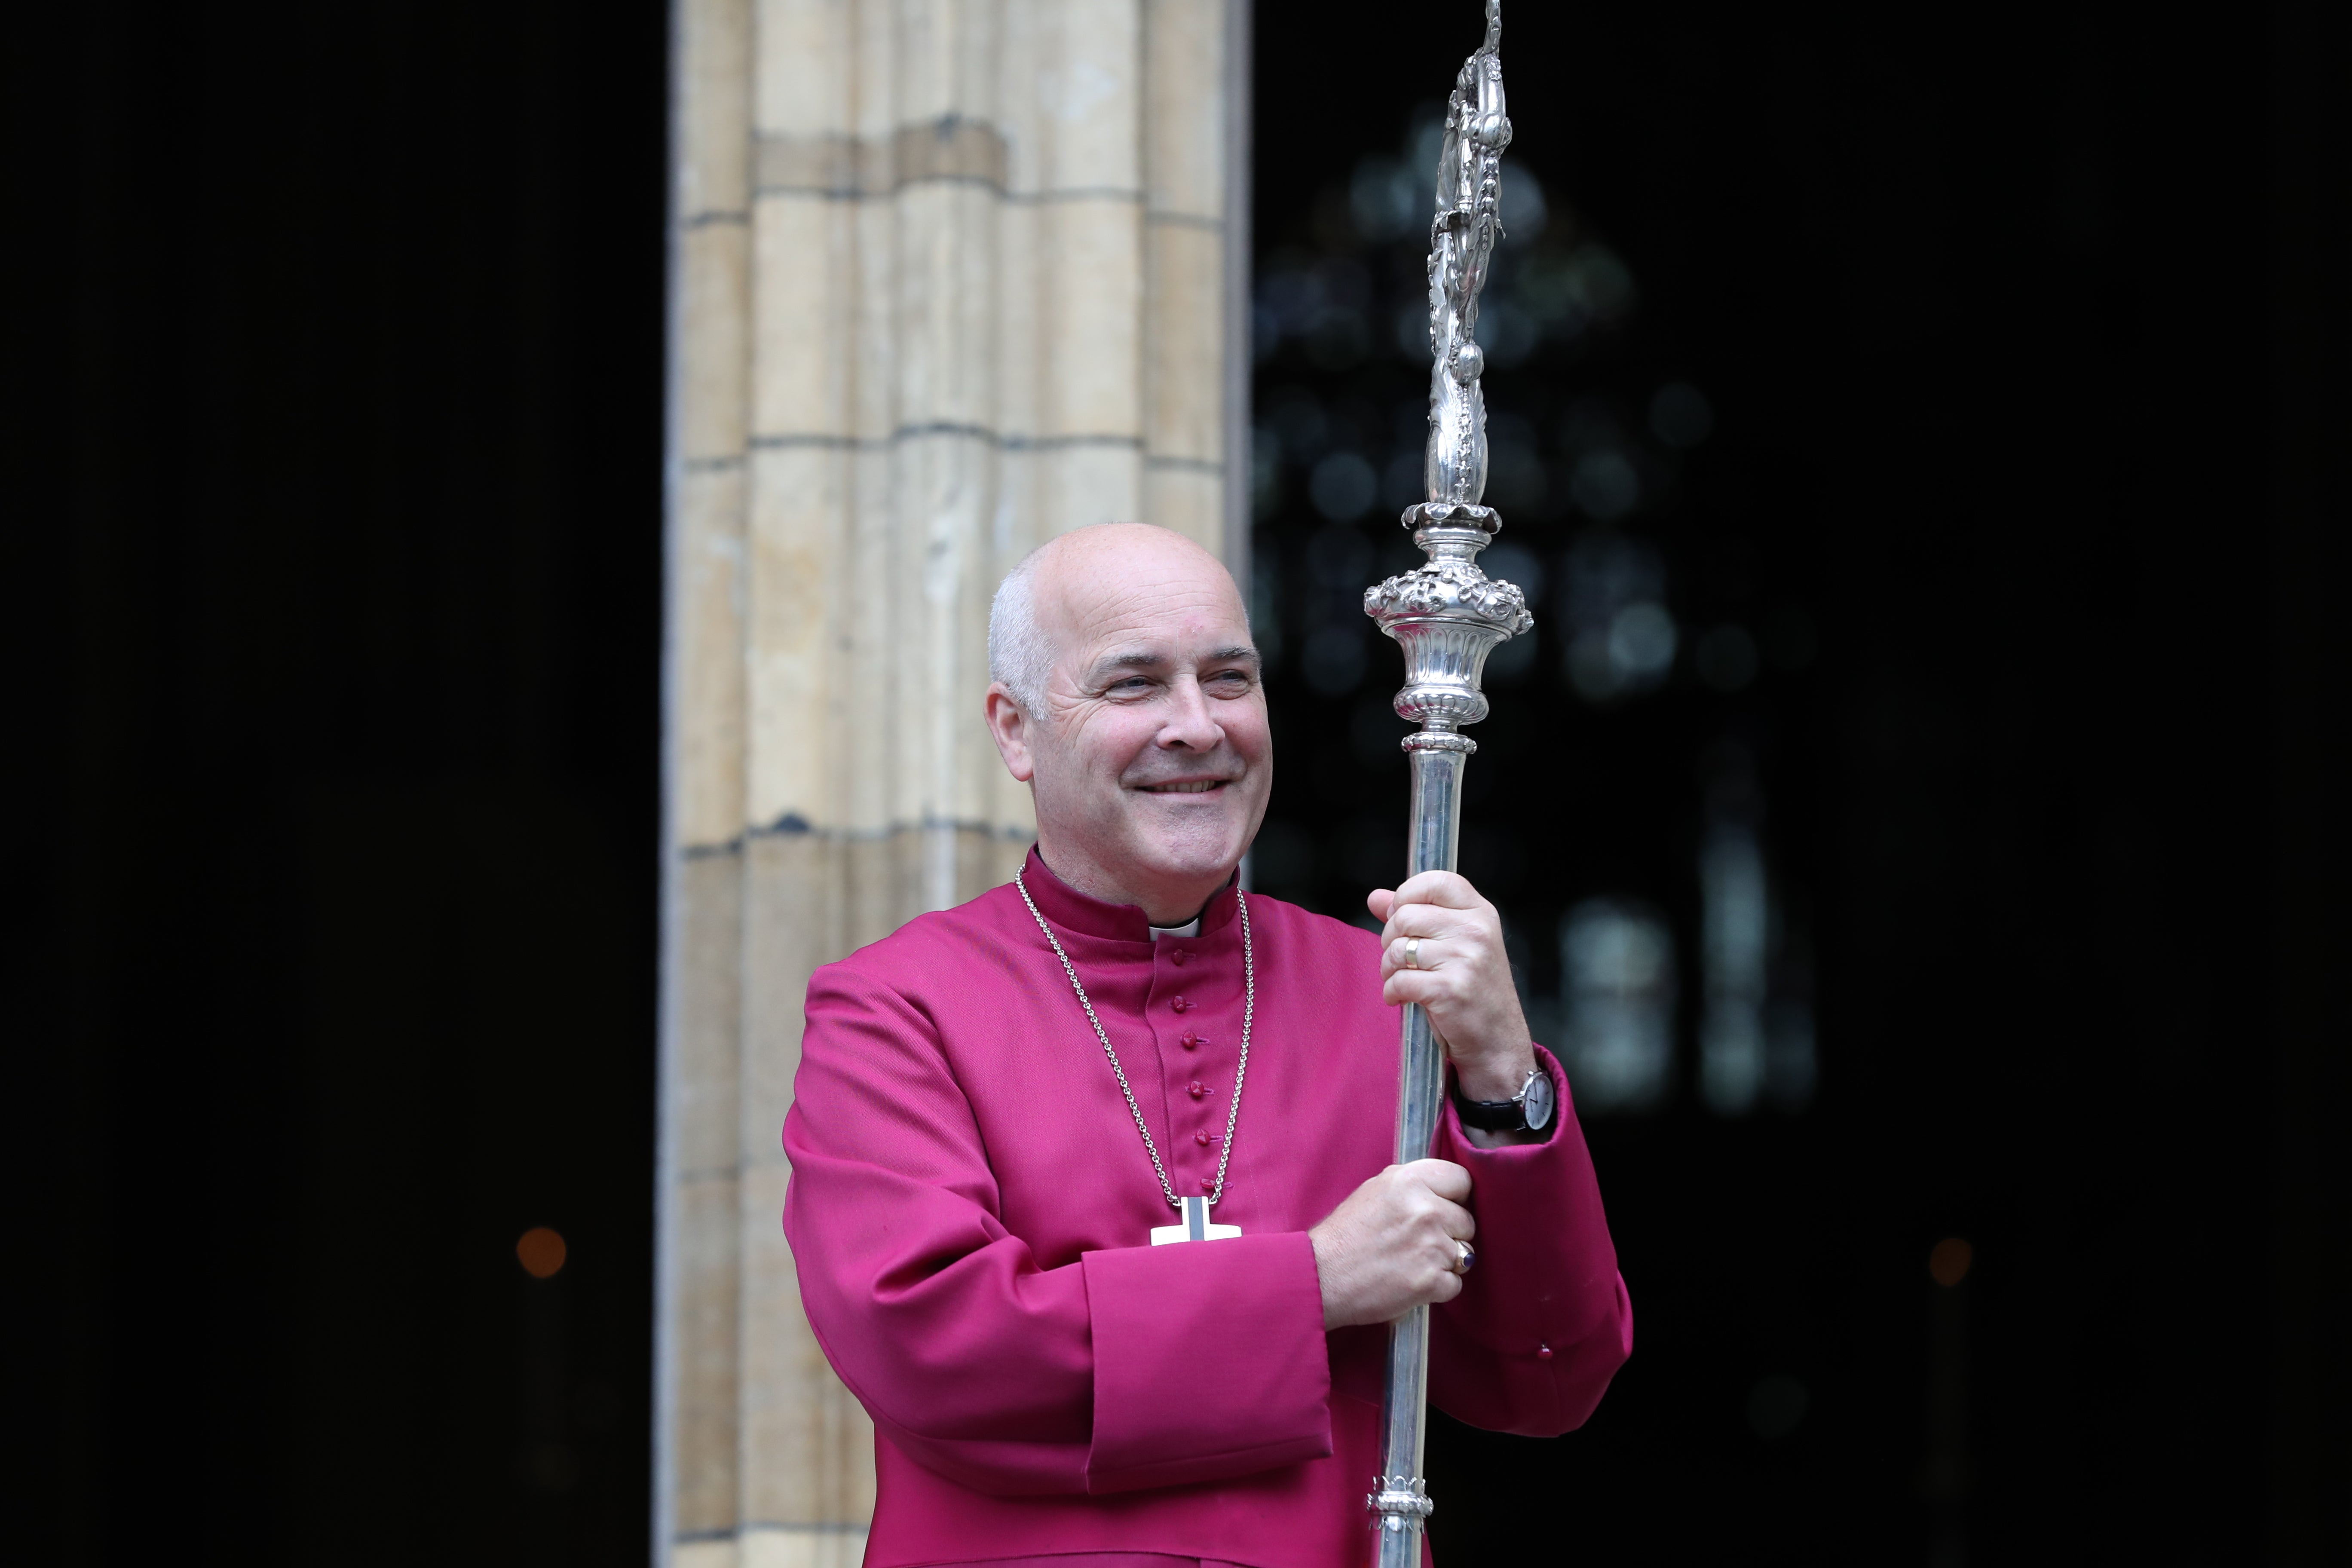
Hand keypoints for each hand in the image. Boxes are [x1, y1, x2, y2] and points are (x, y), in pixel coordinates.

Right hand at [1308, 1159, 1475, 1329]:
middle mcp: (1425, 1210)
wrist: (1321, 1276)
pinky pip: (1454, 1283)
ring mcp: (1431, 1246)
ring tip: (1411, 1262)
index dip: (1455, 1197)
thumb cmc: (1344, 1235)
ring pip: (1464, 1254)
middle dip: (1450, 1232)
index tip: (1445, 1207)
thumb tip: (1447, 1191)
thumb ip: (1414, 1186)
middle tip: (1418, 1241)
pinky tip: (1411, 1282)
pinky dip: (1437, 1287)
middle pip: (1467, 1221)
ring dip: (1444, 1262)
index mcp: (1410, 1180)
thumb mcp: (1376, 1190)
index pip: (1463, 1180)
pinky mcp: (1431, 1281)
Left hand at [1369, 871, 1534, 1103]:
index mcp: (1480, 913)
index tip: (1401, 916)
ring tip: (1401, 981)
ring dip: (1388, 969)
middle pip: (1406, 915)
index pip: (1436, 880)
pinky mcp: (1450, 990)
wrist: (1498, 1042)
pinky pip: (1399, 981)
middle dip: (1390, 939)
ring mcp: (1465, 960)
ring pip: (1398, 949)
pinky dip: (1391, 993)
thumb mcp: (1455, 944)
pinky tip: (1401, 999)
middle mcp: (1476, 931)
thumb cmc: (1474, 991)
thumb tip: (1376, 897)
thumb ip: (1417, 915)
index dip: (1407, 894)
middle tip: (1399, 959)